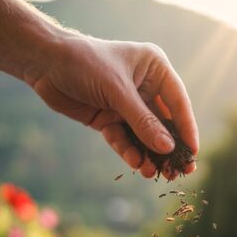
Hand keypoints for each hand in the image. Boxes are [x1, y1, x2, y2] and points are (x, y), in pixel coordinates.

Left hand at [28, 33, 198, 179]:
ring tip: (153, 173)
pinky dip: (128, 151)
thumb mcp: (117, 91)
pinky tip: (134, 164)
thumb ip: (143, 121)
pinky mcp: (109, 118)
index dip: (186, 128)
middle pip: (163, 123)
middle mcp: (144, 86)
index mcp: (155, 68)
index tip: (192, 152)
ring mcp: (126, 104)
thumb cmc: (85, 63)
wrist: (44, 64)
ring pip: (144, 135)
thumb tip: (167, 148)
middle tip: (180, 172)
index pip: (177, 102)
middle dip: (168, 147)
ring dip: (149, 154)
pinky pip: (124, 138)